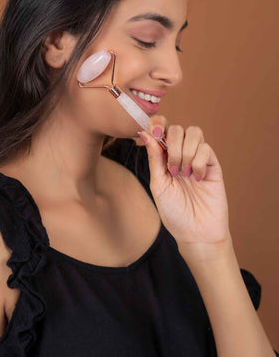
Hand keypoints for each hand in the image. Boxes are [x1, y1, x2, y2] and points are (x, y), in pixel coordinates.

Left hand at [137, 116, 231, 257]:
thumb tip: (144, 133)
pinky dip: (198, 162)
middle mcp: (181, 154)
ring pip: (194, 132)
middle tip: (172, 169)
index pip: (161, 129)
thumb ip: (154, 158)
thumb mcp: (158, 185)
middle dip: (172, 145)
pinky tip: (197, 179)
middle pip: (177, 128)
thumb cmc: (174, 212)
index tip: (154, 132)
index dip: (158, 123)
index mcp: (164, 157)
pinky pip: (206, 148)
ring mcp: (198, 158)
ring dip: (185, 152)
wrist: (196, 232)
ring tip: (183, 174)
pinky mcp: (212, 165)